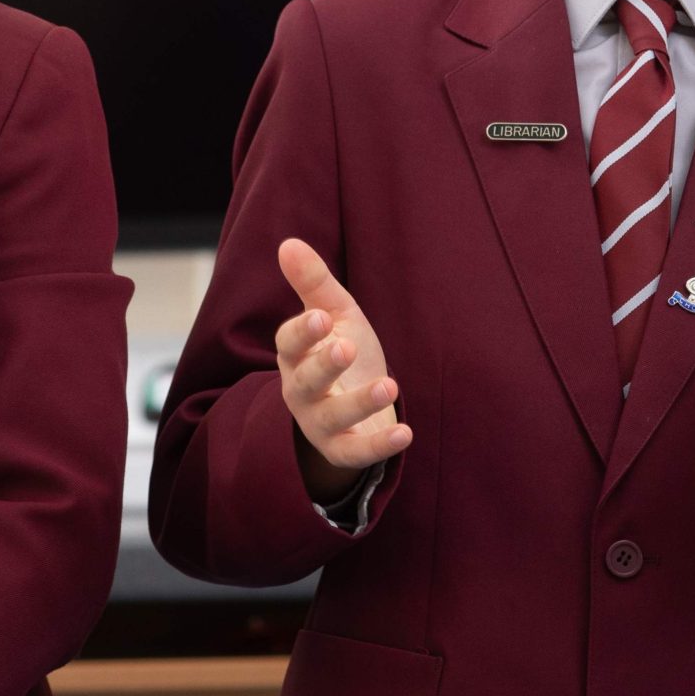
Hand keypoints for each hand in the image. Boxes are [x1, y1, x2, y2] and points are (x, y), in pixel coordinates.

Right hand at [274, 237, 411, 503]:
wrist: (357, 410)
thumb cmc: (344, 354)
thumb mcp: (335, 314)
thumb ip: (313, 283)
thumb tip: (288, 243)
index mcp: (295, 355)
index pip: (290, 343)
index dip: (303, 332)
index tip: (320, 318)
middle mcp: (301, 391)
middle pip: (304, 382)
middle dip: (324, 366)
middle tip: (347, 347)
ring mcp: (321, 423)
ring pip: (332, 418)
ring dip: (359, 403)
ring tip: (389, 386)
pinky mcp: (343, 450)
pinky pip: (357, 452)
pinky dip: (380, 446)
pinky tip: (406, 433)